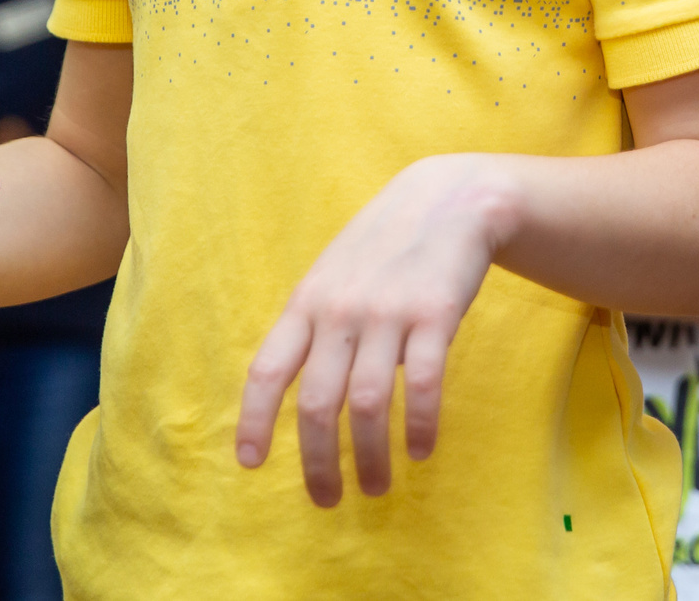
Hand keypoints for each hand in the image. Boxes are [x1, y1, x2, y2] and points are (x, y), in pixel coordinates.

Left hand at [236, 155, 508, 506]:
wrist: (448, 199)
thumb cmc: (383, 245)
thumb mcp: (333, 275)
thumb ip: (312, 324)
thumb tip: (290, 388)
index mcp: (307, 303)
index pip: (267, 369)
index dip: (253, 420)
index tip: (250, 464)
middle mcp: (340, 311)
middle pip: (316, 403)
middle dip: (318, 462)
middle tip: (328, 500)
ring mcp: (387, 313)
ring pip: (367, 404)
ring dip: (370, 457)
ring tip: (377, 487)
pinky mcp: (434, 316)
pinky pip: (422, 384)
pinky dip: (420, 425)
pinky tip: (422, 450)